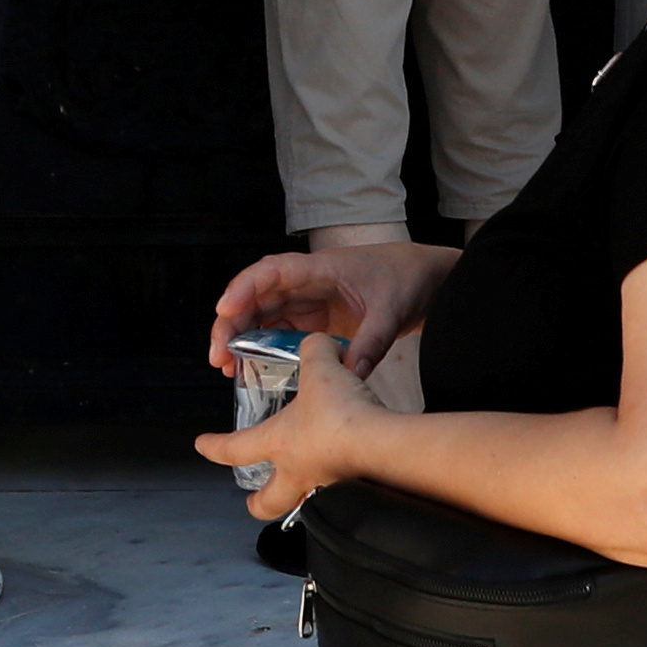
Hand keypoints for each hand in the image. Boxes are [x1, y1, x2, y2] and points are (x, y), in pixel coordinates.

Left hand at [196, 336, 378, 524]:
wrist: (381, 446)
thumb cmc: (343, 416)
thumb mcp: (322, 368)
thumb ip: (315, 350)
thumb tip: (317, 342)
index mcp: (279, 443)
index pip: (234, 448)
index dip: (215, 446)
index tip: (202, 445)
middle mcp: (299, 473)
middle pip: (268, 502)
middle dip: (259, 503)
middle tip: (254, 501)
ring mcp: (326, 490)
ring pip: (306, 504)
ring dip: (303, 499)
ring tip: (309, 491)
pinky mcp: (357, 497)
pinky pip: (342, 497)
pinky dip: (342, 490)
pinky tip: (351, 476)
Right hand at [207, 241, 453, 378]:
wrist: (427, 278)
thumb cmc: (407, 278)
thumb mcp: (391, 312)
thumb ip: (370, 344)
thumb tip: (349, 377)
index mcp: (321, 269)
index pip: (272, 271)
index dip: (244, 288)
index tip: (225, 309)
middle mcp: (307, 283)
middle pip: (256, 297)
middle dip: (231, 323)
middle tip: (218, 354)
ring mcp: (309, 301)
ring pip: (263, 316)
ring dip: (241, 339)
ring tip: (226, 367)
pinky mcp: (315, 320)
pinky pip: (281, 332)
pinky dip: (263, 348)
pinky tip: (253, 369)